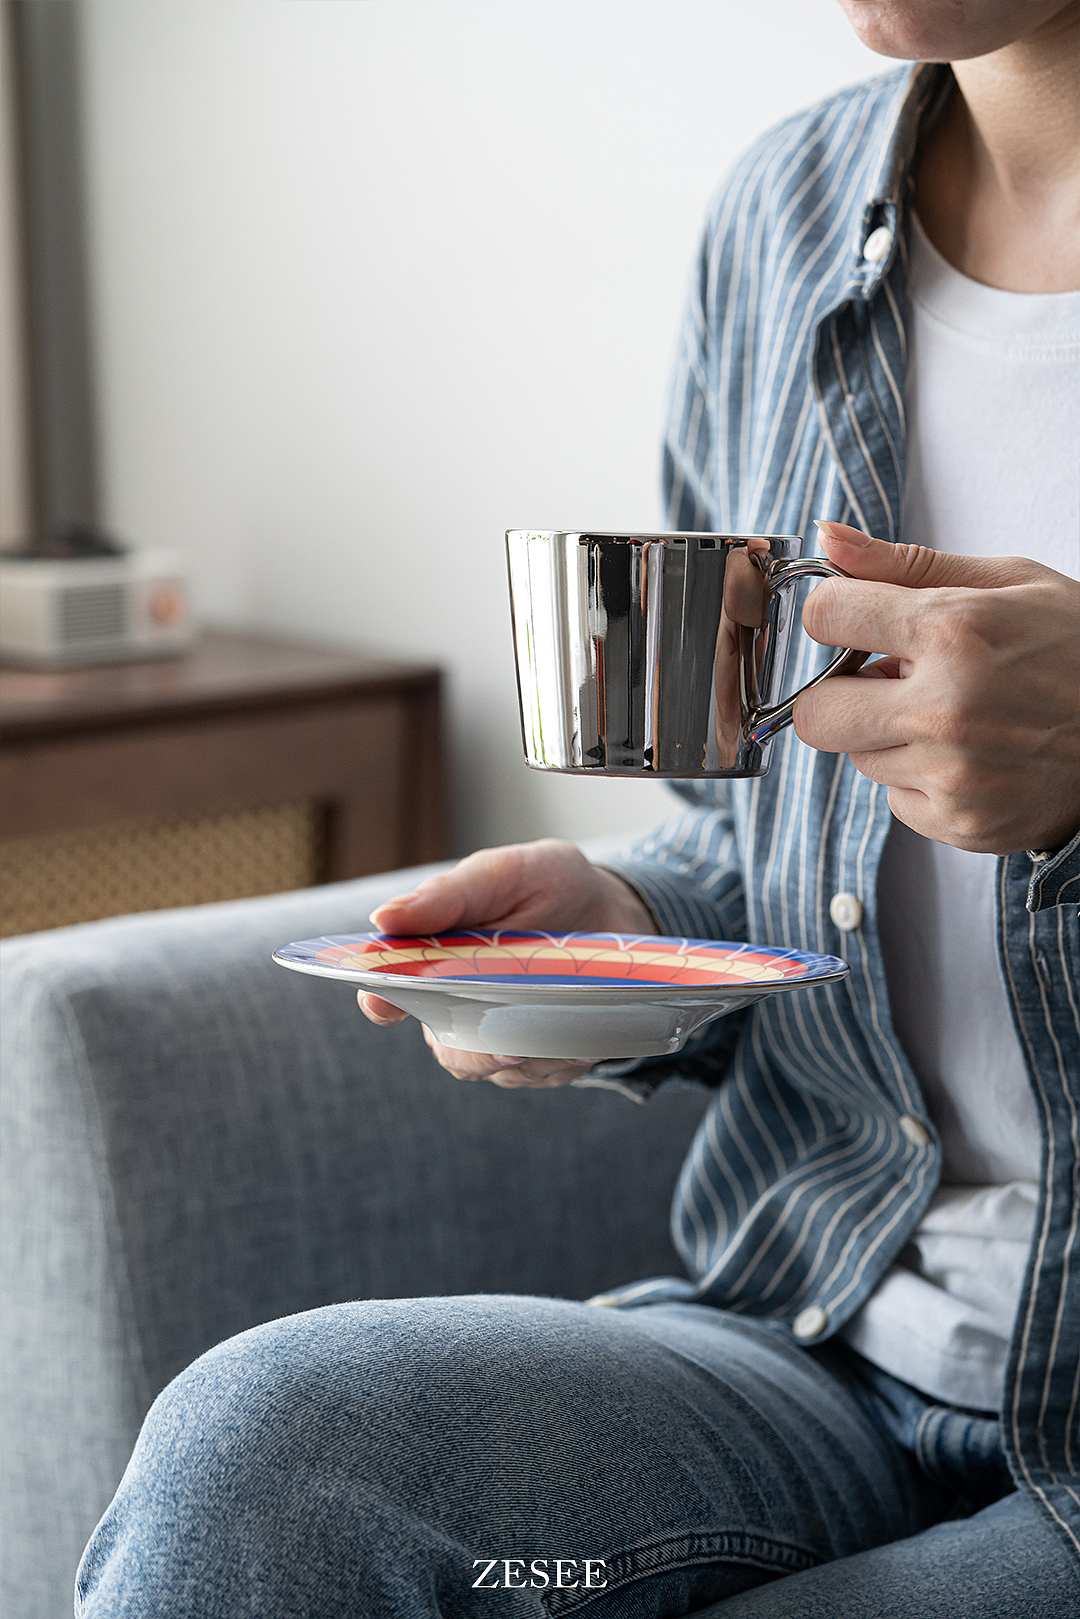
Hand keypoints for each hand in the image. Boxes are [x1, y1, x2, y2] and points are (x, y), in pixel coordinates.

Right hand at [357, 839, 654, 1086]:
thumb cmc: (546, 884)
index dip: (383, 1001)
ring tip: (566, 1019)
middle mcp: (458, 1005)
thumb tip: (384, 918)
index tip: (386, 1003)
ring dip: (532, 1052)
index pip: (389, 991)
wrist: (613, 908)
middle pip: (447, 1048)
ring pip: (499, 1068)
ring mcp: (499, 1036)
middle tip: (507, 1045)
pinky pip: (545, 1073)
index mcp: (433, 959)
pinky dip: (565, 1056)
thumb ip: (449, 895)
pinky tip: (583, 1030)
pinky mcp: (541, 1056)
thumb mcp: (502, 874)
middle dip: (476, 1050)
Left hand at [792, 522, 1079, 854]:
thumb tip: (826, 539)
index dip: (834, 615)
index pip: (824, 617)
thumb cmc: (1079, 646)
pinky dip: (920, 779)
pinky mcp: (962, 823)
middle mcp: (946, 708)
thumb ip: (905, 564)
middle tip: (886, 679)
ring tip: (949, 715)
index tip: (854, 621)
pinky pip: (896, 800)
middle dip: (839, 692)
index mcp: (954, 630)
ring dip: (886, 735)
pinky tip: (970, 754)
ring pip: (858, 756)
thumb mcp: (1008, 581)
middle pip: (815, 714)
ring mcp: (953, 774)